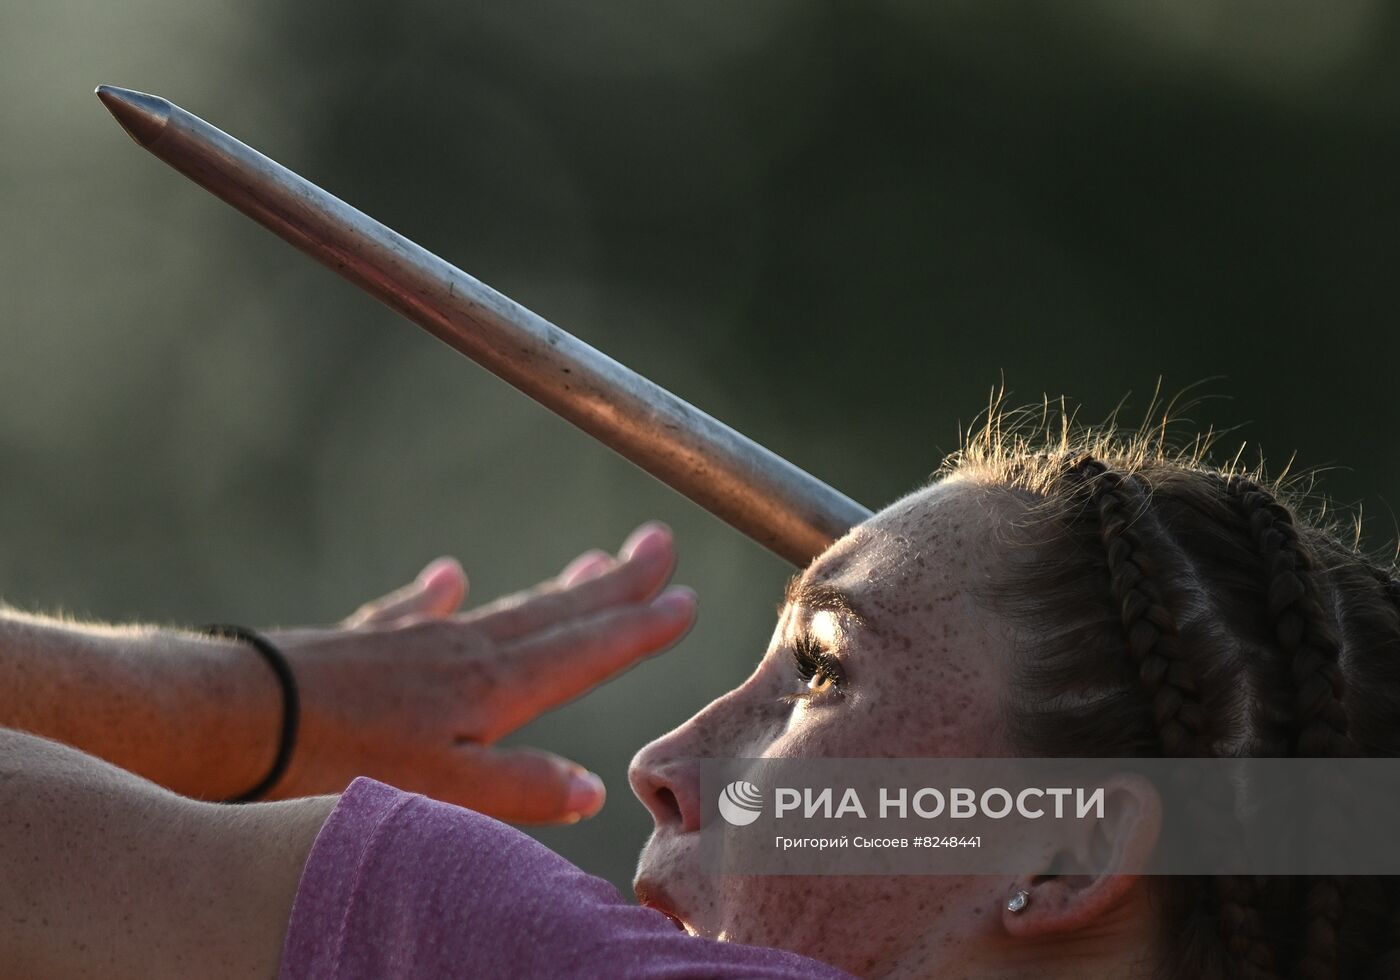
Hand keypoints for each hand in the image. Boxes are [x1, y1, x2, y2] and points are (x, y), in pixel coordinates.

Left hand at [265, 522, 694, 823]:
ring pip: (503, 608)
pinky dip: (440, 595)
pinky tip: (449, 576)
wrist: (239, 716)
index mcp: (493, 690)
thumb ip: (520, 788)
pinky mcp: (366, 642)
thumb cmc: (343, 762)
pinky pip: (417, 611)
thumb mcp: (445, 791)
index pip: (586, 652)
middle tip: (658, 544)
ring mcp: (416, 641)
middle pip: (556, 612)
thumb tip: (592, 790)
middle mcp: (464, 653)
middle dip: (615, 584)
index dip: (639, 628)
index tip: (684, 598)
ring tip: (593, 563)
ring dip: (554, 589)